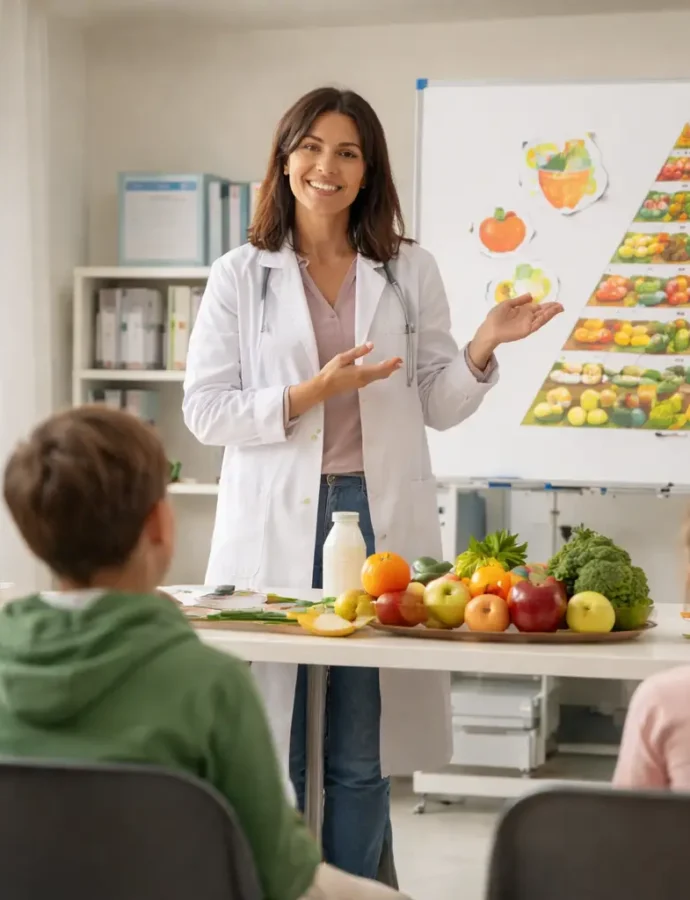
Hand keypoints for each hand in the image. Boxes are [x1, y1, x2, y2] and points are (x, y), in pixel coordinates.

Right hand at [287, 343, 401, 417]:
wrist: (323, 387)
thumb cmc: (331, 372)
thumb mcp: (343, 358)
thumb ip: (358, 352)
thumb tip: (371, 345)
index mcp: (362, 372)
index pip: (381, 368)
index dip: (391, 364)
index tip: (399, 359)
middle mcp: (365, 379)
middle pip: (382, 374)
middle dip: (392, 368)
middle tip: (400, 361)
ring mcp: (362, 383)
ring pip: (379, 377)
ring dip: (387, 371)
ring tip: (395, 365)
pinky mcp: (359, 384)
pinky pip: (374, 379)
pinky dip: (381, 374)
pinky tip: (382, 371)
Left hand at [468, 294, 563, 369]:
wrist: (489, 328)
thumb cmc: (495, 316)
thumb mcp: (508, 304)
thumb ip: (520, 300)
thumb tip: (531, 296)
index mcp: (523, 311)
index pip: (537, 307)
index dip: (546, 305)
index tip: (554, 302)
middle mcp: (527, 318)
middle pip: (542, 313)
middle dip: (552, 309)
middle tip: (561, 305)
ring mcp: (527, 324)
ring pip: (542, 318)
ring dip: (551, 313)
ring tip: (559, 308)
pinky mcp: (526, 330)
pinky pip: (537, 324)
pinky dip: (544, 319)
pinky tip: (550, 313)